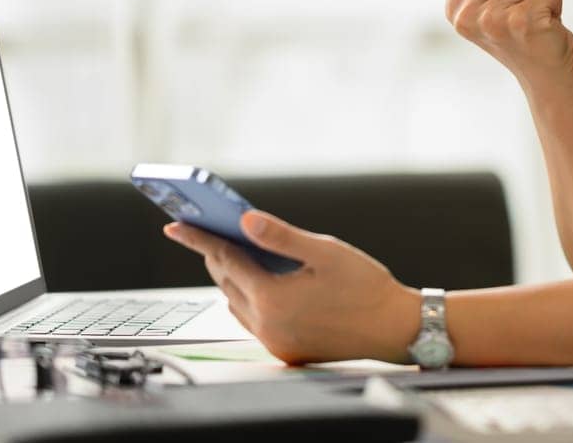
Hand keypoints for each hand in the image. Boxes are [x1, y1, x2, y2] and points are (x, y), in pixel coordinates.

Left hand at [162, 211, 420, 365]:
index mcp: (273, 300)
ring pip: (237, 305)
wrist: (396, 329)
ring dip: (232, 278)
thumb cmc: (367, 288)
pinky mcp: (287, 351)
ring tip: (233, 252)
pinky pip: (253, 322)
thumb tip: (245, 221)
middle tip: (205, 231)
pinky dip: (248, 299)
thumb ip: (281, 236)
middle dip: (215, 256)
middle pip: (227, 284)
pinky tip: (260, 282)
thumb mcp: (325, 251)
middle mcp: (268, 327)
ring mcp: (276, 343)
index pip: (225, 261)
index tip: (177, 226)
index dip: (200, 239)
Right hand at [446, 0, 572, 87]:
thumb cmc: (525, 28)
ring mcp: (494, 18)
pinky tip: (545, 27)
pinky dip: (556, 5)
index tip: (504, 0)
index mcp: (456, 5)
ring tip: (533, 20)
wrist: (545, 74)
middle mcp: (469, 14)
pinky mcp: (524, 21)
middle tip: (521, 12)